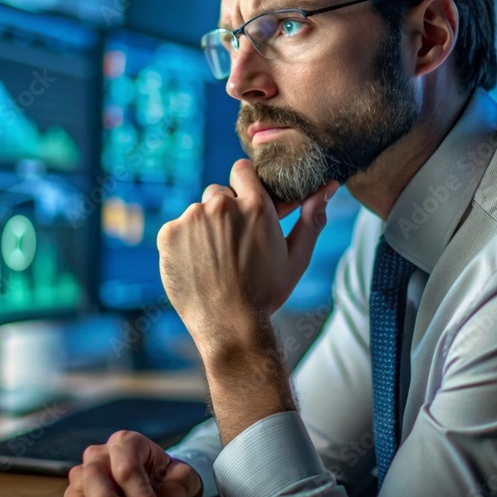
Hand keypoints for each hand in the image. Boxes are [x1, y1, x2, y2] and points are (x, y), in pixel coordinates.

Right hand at [64, 430, 202, 496]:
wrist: (155, 480)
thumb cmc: (168, 478)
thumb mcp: (181, 478)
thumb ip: (177, 487)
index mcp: (127, 441)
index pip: (126, 469)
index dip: (140, 495)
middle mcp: (100, 452)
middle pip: (94, 476)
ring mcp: (84, 470)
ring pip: (77, 490)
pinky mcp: (76, 489)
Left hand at [157, 159, 337, 351]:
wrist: (229, 326)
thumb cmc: (266, 293)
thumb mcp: (296, 257)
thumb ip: (312, 217)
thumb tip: (328, 186)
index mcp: (255, 206)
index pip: (242, 170)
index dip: (244, 186)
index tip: (246, 204)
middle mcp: (221, 206)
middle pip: (219, 193)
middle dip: (226, 211)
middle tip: (234, 244)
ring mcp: (192, 219)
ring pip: (198, 212)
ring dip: (205, 228)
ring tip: (215, 260)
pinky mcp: (169, 234)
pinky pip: (177, 228)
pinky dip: (184, 243)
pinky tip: (197, 265)